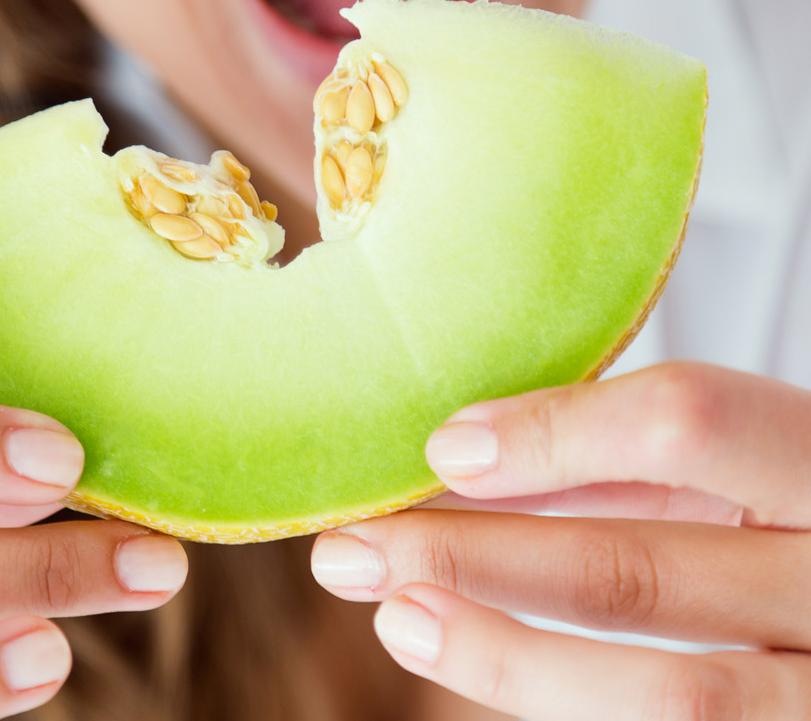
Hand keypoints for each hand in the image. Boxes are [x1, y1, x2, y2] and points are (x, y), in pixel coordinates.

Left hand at [310, 362, 810, 719]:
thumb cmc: (797, 505)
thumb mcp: (735, 458)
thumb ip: (622, 455)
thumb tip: (461, 463)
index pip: (690, 424)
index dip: (554, 434)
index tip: (442, 450)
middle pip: (642, 577)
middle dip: (475, 560)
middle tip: (352, 551)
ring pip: (669, 696)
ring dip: (504, 656)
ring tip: (399, 618)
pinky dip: (563, 698)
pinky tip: (485, 660)